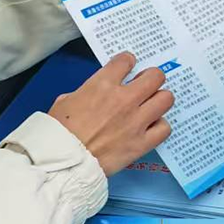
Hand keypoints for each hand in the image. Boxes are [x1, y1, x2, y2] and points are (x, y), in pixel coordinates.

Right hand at [47, 53, 173, 175]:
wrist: (62, 162)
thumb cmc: (58, 132)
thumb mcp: (65, 101)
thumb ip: (85, 93)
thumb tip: (92, 95)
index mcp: (102, 85)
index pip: (126, 61)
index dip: (127, 62)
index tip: (128, 66)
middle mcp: (124, 99)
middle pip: (155, 76)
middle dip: (151, 78)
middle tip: (145, 85)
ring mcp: (136, 121)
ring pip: (166, 99)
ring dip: (159, 100)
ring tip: (151, 105)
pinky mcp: (142, 143)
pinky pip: (164, 128)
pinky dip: (159, 126)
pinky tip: (151, 128)